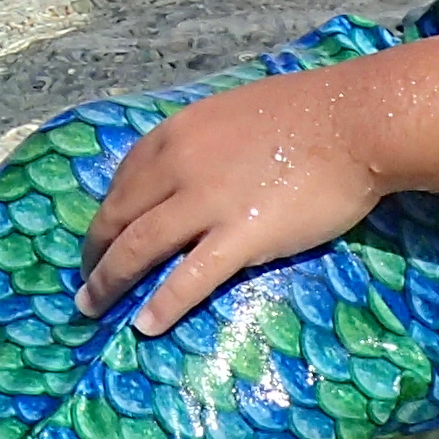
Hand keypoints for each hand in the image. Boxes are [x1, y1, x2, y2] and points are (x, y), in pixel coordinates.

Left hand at [77, 68, 382, 333]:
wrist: (353, 121)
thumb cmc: (307, 113)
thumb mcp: (233, 115)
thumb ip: (204, 145)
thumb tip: (192, 172)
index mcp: (176, 134)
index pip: (122, 181)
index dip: (106, 214)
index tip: (101, 238)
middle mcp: (177, 166)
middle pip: (118, 217)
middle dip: (94, 255)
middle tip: (85, 281)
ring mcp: (206, 202)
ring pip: (138, 249)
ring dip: (108, 283)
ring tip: (92, 309)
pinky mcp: (239, 235)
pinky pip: (188, 278)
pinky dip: (162, 304)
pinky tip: (146, 325)